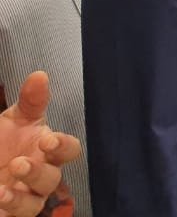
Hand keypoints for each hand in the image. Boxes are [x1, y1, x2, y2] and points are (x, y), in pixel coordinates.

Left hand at [0, 72, 81, 216]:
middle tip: (18, 164)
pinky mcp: (12, 212)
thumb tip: (40, 75)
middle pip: (52, 179)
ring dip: (20, 199)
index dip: (62, 146)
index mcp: (48, 151)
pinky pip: (15, 216)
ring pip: (35, 203)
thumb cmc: (4, 143)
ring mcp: (27, 197)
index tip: (48, 141)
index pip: (69, 150)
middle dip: (37, 173)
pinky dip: (7, 211)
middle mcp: (42, 175)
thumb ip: (30, 101)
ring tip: (1, 192)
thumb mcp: (14, 120)